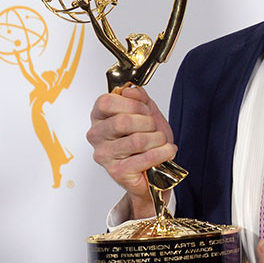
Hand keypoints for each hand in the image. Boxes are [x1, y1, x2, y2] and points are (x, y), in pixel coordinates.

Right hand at [86, 85, 175, 218]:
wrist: (154, 170)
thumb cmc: (147, 141)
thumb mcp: (146, 112)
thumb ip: (139, 98)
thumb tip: (130, 90)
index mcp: (99, 117)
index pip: (106, 102)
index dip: (132, 104)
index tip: (145, 110)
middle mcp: (96, 136)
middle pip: (122, 121)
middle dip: (148, 123)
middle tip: (154, 128)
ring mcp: (104, 155)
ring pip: (136, 141)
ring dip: (157, 139)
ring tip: (161, 141)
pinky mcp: (117, 172)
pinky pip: (145, 158)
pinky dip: (162, 153)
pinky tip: (167, 151)